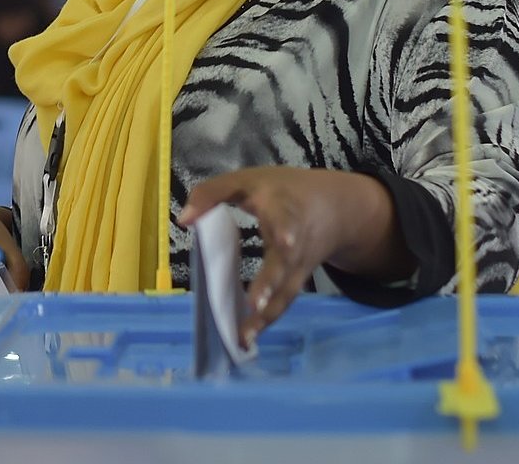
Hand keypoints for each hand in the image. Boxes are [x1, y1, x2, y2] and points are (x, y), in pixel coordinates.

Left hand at [180, 167, 408, 344]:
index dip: (286, 229)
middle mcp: (296, 240)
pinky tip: (246, 337)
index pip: (285, 218)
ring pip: (286, 291)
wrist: (334, 207)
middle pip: (286, 262)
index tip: (286, 241)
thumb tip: (184, 221)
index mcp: (283, 209)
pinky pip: (284, 301)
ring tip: (243, 336)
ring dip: (266, 314)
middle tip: (255, 304)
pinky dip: (267, 320)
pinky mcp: (298, 280)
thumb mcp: (246, 180)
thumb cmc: (281, 191)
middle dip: (272, 282)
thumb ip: (212, 193)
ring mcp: (299, 264)